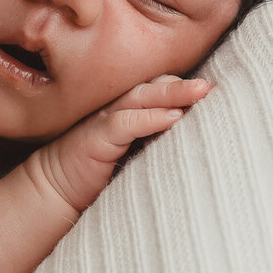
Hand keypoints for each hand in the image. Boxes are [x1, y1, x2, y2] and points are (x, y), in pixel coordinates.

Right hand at [26, 74, 212, 214]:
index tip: (217, 92)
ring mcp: (104, 119)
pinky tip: (173, 118)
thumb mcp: (131, 153)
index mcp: (126, 110)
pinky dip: (151, 118)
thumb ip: (155, 142)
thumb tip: (196, 142)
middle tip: (213, 85)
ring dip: (174, 93)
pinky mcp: (96, 137)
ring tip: (201, 92)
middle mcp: (116, 108)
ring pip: (143, 97)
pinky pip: (126, 122)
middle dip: (184, 85)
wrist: (54, 187)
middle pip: (155, 86)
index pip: (159, 89)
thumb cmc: (96, 172)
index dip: (184, 88)